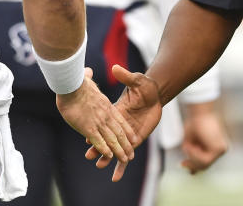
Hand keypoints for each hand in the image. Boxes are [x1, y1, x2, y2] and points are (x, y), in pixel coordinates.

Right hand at [56, 68, 135, 165]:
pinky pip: (99, 141)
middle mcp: (105, 115)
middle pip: (119, 133)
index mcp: (106, 105)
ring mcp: (97, 121)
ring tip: (124, 159)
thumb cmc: (77, 82)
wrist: (71, 84)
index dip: (127, 130)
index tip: (133, 138)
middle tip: (130, 155)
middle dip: (125, 145)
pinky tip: (109, 155)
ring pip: (112, 139)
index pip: (120, 120)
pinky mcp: (88, 127)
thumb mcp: (86, 79)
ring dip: (118, 151)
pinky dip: (105, 149)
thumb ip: (89, 77)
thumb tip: (87, 71)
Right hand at [86, 64, 162, 181]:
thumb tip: (116, 68)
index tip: (86, 137)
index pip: (104, 122)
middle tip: (88, 156)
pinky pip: (127, 152)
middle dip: (98, 147)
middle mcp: (118, 124)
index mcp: (115, 111)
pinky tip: (116, 174)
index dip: (96, 129)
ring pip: (115, 147)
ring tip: (99, 166)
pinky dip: (121, 163)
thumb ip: (126, 76)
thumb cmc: (145, 86)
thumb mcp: (136, 80)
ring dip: (108, 157)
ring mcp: (127, 133)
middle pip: (106, 138)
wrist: (156, 94)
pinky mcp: (136, 138)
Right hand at [180, 101, 227, 173]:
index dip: (195, 167)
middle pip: (206, 165)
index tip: (184, 165)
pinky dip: (195, 154)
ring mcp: (222, 150)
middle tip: (181, 163)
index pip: (207, 162)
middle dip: (192, 164)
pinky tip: (191, 146)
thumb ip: (191, 155)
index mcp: (216, 146)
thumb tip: (192, 172)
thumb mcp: (190, 141)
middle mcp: (221, 149)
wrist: (200, 112)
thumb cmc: (194, 123)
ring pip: (205, 163)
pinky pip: (205, 160)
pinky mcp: (219, 149)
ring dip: (192, 156)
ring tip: (187, 145)